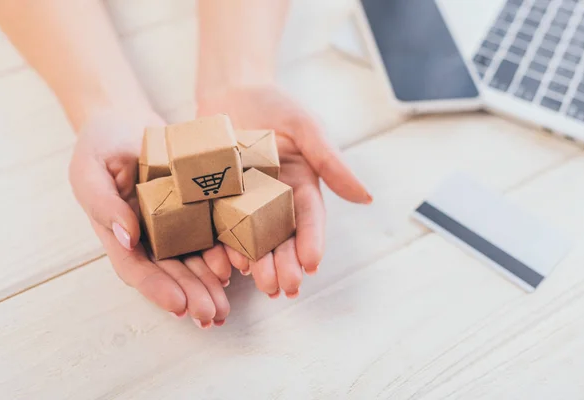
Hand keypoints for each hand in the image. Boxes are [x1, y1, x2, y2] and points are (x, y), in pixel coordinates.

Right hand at [69, 110, 231, 327]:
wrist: (126, 120)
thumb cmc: (100, 144)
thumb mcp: (90, 169)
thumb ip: (103, 203)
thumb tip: (128, 237)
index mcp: (119, 233)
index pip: (136, 269)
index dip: (157, 289)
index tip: (179, 306)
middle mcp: (148, 236)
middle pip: (171, 272)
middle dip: (192, 295)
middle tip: (212, 315)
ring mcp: (173, 224)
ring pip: (194, 260)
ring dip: (210, 284)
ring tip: (226, 305)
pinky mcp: (196, 207)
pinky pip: (211, 232)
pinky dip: (224, 250)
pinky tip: (239, 264)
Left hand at [197, 85, 371, 298]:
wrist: (231, 89)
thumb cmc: (275, 105)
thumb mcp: (307, 128)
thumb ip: (331, 162)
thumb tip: (366, 197)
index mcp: (301, 186)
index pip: (310, 219)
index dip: (312, 241)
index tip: (312, 263)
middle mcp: (275, 200)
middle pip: (282, 237)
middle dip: (285, 263)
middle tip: (284, 286)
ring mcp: (245, 203)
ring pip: (253, 239)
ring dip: (258, 264)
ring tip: (259, 283)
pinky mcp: (218, 200)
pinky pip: (220, 226)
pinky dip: (223, 246)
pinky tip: (225, 264)